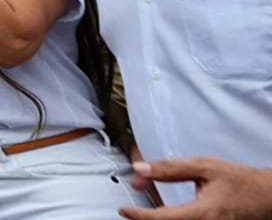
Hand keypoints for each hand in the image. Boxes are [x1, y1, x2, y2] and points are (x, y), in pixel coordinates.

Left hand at [120, 157, 271, 218]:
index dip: (139, 216)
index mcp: (204, 213)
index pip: (162, 218)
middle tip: (132, 209)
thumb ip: (171, 169)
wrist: (266, 196)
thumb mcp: (204, 167)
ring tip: (147, 211)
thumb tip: (140, 169)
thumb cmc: (239, 181)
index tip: (124, 209)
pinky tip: (166, 215)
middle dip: (145, 219)